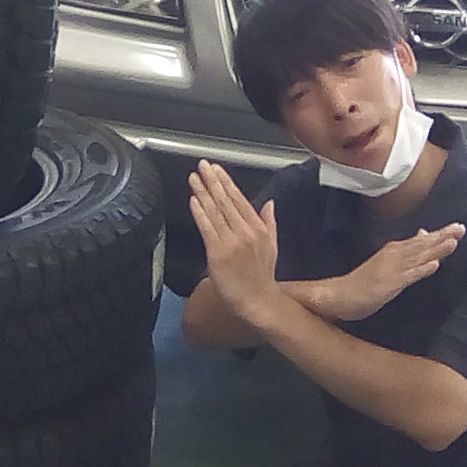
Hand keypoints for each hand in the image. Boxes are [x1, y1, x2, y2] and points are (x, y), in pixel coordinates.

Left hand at [188, 160, 281, 327]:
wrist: (258, 301)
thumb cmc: (262, 276)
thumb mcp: (272, 245)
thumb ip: (269, 222)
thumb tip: (269, 203)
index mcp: (258, 228)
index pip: (240, 199)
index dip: (226, 182)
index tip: (216, 169)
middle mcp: (245, 231)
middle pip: (226, 201)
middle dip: (212, 181)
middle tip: (202, 165)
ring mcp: (231, 241)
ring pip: (215, 211)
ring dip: (203, 192)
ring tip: (194, 177)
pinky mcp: (217, 253)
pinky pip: (207, 228)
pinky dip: (200, 212)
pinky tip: (193, 200)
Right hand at [329, 224, 464, 319]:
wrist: (339, 295)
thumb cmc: (363, 282)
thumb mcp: (387, 262)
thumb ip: (407, 250)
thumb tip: (424, 234)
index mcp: (393, 251)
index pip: (420, 241)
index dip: (439, 234)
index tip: (458, 227)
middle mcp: (393, 256)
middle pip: (421, 246)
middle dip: (442, 237)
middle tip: (461, 228)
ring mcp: (390, 270)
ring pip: (417, 258)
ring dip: (435, 250)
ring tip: (453, 241)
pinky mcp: (387, 285)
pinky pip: (406, 277)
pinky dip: (420, 271)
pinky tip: (434, 266)